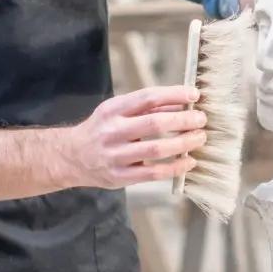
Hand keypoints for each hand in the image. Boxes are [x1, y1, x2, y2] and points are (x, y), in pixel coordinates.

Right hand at [58, 85, 207, 188]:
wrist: (71, 157)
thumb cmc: (102, 130)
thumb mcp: (118, 112)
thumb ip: (148, 108)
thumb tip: (184, 102)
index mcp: (112, 110)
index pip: (147, 97)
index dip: (174, 94)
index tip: (194, 94)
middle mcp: (112, 131)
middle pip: (154, 123)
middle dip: (183, 120)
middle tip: (201, 119)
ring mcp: (115, 156)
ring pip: (156, 149)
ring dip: (183, 143)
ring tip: (199, 138)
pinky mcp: (119, 177)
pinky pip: (153, 173)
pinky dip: (175, 167)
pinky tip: (189, 162)